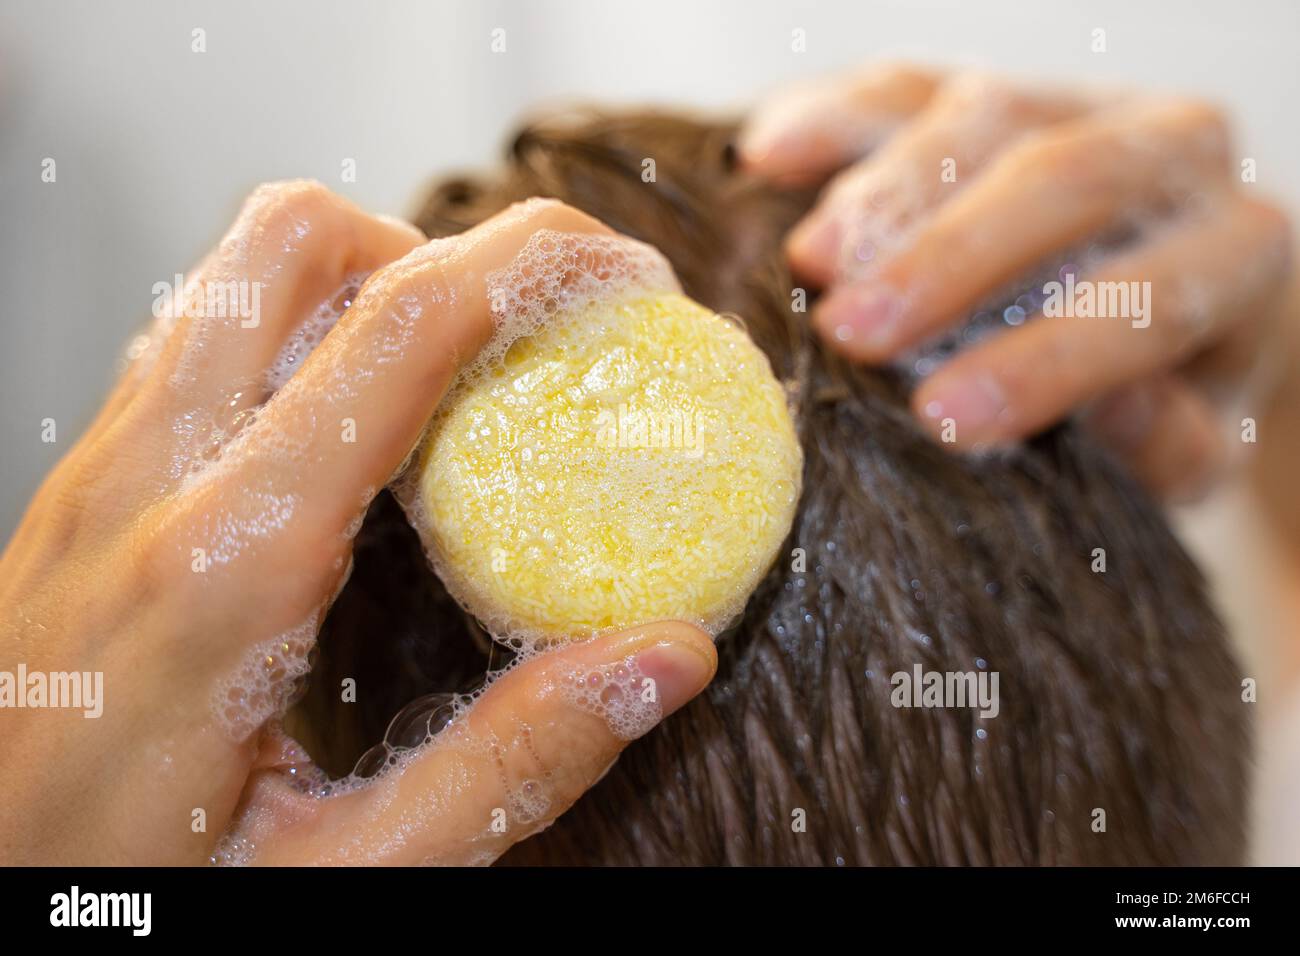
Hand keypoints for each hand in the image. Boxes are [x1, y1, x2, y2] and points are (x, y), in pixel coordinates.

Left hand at [0, 183, 715, 864]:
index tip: (622, 273)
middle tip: (517, 333)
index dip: (536, 266)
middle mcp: (150, 482)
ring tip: (444, 380)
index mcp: (230, 567)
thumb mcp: (342, 872)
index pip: (401, 329)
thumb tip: (661, 662)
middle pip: (295, 239)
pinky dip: (296, 343)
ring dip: (358, 285)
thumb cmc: (125, 895)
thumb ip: (511, 765)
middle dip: (436, 246)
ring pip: (235, 276)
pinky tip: (347, 446)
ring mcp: (102, 473)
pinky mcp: (85, 491)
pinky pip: (198, 348)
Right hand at [740, 64, 1292, 499]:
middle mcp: (1171, 149)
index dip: (1043, 360)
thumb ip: (1167, 441)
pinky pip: (907, 84)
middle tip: (851, 333)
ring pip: (980, 112)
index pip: (1151, 293)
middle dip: (946, 258)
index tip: (940, 420)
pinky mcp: (986, 92)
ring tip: (811, 262)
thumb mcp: (1182, 440)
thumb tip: (1116, 411)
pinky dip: (833, 116)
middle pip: (1060, 177)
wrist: (1162, 298)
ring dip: (885, 191)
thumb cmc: (1163, 387)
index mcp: (1238, 248)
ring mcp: (1073, 103)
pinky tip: (769, 154)